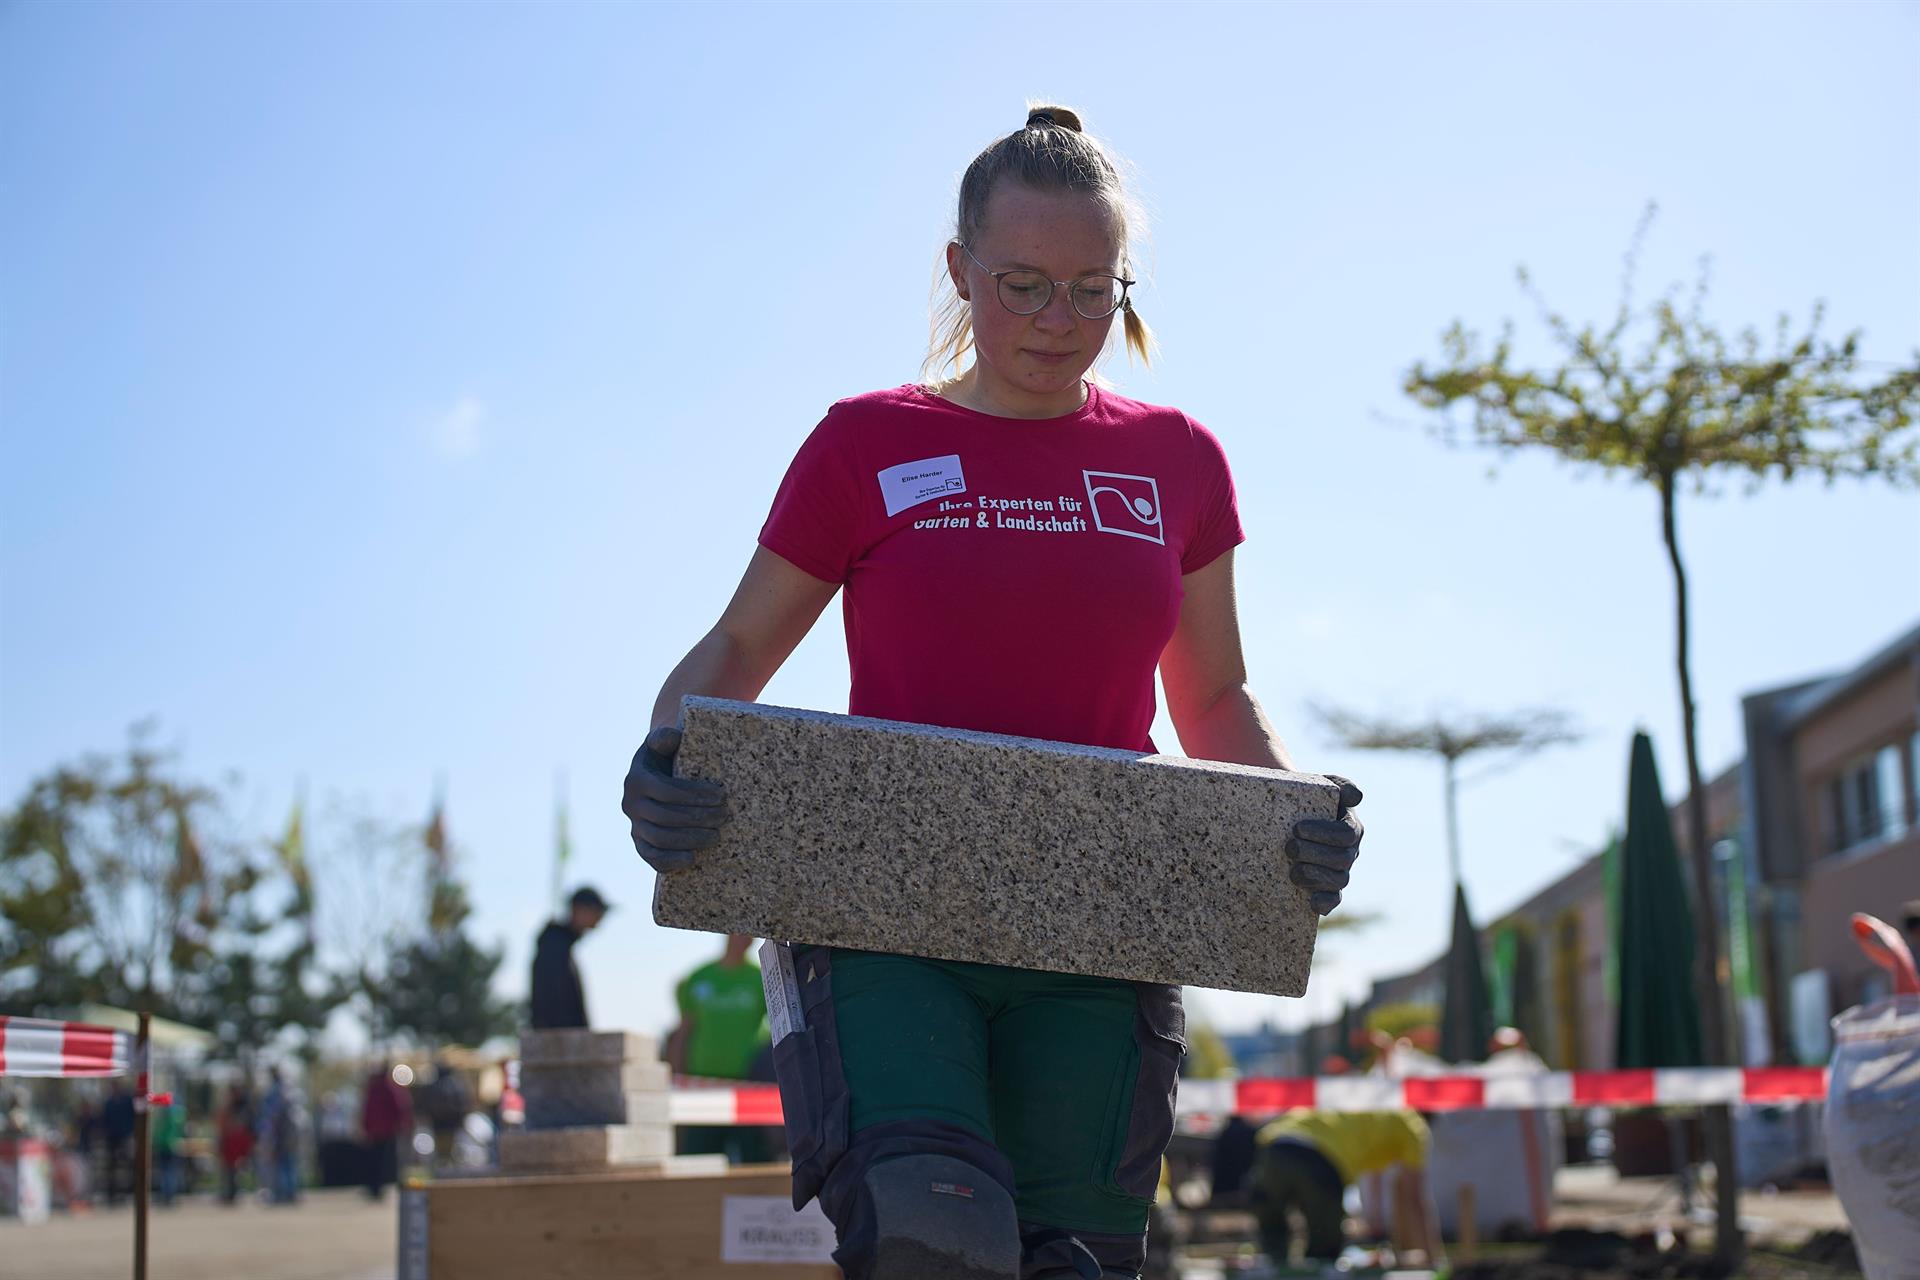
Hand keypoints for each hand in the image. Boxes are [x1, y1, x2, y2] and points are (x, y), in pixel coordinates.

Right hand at [622, 726, 729, 871]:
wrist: (654, 777)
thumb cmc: (665, 757)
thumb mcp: (662, 743)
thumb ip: (665, 737)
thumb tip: (672, 737)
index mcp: (637, 779)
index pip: (667, 790)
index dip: (695, 795)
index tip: (721, 796)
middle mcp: (631, 804)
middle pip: (666, 817)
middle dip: (699, 818)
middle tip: (725, 816)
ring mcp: (634, 826)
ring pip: (660, 838)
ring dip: (690, 839)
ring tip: (716, 835)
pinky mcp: (640, 844)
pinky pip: (651, 857)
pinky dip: (670, 860)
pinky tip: (692, 858)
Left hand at [1288, 775, 1361, 914]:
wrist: (1289, 814)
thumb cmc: (1307, 797)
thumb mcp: (1322, 785)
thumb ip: (1342, 786)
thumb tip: (1356, 796)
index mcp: (1351, 827)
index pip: (1346, 834)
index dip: (1324, 833)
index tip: (1297, 828)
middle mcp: (1350, 851)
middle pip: (1341, 859)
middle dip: (1313, 854)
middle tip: (1290, 847)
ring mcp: (1341, 871)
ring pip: (1337, 880)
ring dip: (1314, 876)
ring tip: (1292, 869)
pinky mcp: (1329, 888)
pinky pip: (1334, 899)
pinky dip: (1324, 902)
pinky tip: (1311, 902)